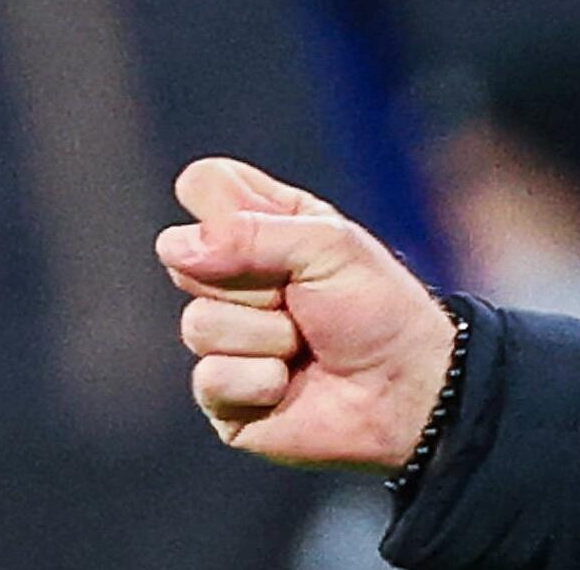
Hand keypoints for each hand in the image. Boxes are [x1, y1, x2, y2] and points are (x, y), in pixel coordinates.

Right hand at [156, 157, 456, 472]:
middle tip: (305, 298)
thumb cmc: (379, 309)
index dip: (223, 206)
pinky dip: (261, 381)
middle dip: (255, 282)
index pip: (205, 185)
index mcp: (265, 225)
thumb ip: (251, 234)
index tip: (273, 226)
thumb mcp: (329, 247)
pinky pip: (210, 378)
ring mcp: (223, 336)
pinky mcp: (221, 393)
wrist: (405, 388)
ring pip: (199, 323)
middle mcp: (234, 276)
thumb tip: (173, 245)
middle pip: (186, 257)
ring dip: (267, 336)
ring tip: (305, 344)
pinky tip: (290, 384)